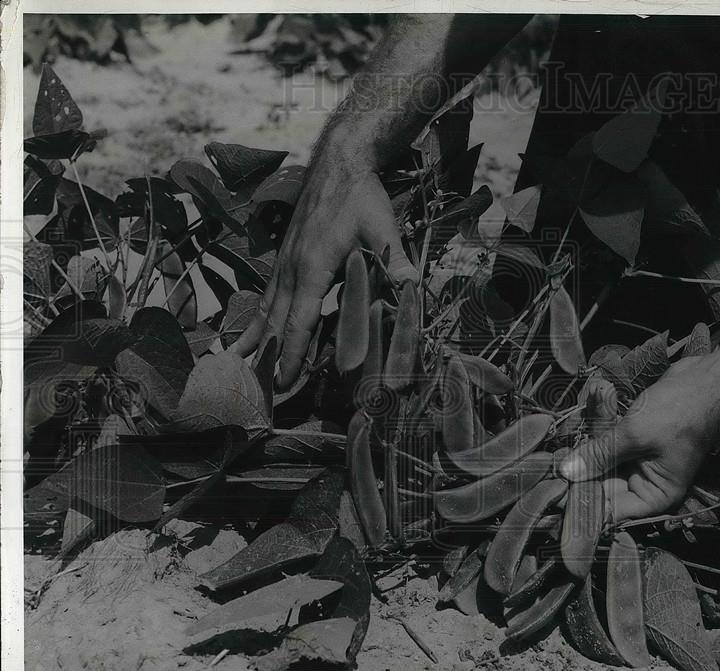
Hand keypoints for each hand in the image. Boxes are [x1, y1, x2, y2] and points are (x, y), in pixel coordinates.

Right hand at [231, 153, 416, 387]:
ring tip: (237, 365)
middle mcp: (291, 269)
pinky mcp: (286, 256)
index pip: (298, 321)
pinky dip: (260, 317)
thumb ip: (393, 259)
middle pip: (275, 322)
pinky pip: (269, 295)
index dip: (291, 354)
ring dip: (254, 339)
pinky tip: (253, 332)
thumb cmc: (361, 196)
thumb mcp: (382, 227)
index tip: (284, 381)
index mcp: (312, 268)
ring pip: (266, 309)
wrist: (339, 162)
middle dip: (266, 356)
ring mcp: (285, 262)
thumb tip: (412, 287)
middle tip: (256, 389)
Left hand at [558, 356, 719, 521]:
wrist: (711, 382)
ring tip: (598, 403)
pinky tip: (602, 394)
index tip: (553, 487)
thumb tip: (566, 473)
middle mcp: (645, 484)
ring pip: (601, 456)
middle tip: (558, 448)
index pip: (608, 509)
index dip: (581, 500)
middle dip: (582, 460)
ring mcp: (639, 460)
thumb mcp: (633, 436)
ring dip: (594, 430)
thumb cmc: (679, 414)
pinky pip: (609, 436)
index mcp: (652, 496)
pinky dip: (603, 418)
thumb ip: (598, 456)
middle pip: (600, 483)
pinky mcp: (634, 438)